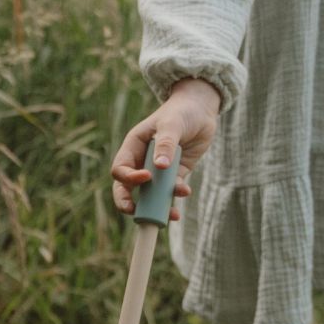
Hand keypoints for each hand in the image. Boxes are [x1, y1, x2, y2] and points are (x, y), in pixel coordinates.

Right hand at [110, 78, 221, 219]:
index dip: (129, 178)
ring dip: (157, 206)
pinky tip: (185, 193)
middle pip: (126, 188)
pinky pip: (170, 192)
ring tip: (170, 214)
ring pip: (149, 196)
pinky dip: (175, 196)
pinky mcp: (173, 176)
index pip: (121, 169)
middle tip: (134, 212)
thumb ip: (165, 144)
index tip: (147, 177)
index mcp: (133, 147)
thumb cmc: (182, 111)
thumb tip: (159, 167)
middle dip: (128, 202)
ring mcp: (157, 171)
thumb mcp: (172, 124)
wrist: (202, 109)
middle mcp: (141, 161)